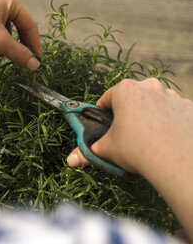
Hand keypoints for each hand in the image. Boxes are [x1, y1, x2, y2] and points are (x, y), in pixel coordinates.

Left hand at [0, 0, 41, 115]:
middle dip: (21, 44)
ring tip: (7, 57)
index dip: (35, 44)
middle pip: (18, 24)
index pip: (29, 23)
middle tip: (24, 61)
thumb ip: (19, 53)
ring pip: (4, 27)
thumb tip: (34, 64)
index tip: (37, 60)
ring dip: (8, 43)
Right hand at [66, 78, 192, 239]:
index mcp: (125, 90)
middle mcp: (149, 86)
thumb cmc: (137, 150)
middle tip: (126, 134)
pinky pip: (173, 111)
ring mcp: (172, 95)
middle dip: (127, 113)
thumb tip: (70, 160)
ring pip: (153, 103)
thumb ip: (86, 152)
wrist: (176, 163)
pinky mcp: (188, 107)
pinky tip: (165, 138)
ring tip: (147, 138)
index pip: (107, 99)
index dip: (104, 114)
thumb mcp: (106, 150)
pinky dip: (168, 121)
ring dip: (148, 115)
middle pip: (131, 98)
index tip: (106, 127)